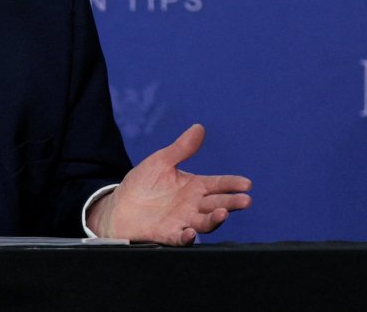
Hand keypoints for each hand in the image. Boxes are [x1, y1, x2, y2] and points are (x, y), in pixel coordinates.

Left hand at [87, 124, 250, 245]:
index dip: (232, 184)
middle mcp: (193, 206)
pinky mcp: (168, 234)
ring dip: (215, 219)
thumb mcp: (161, 162)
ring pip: (204, 222)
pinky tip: (190, 233)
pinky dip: (187, 237)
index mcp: (194, 187)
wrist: (119, 206)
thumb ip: (182, 148)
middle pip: (217, 204)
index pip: (218, 184)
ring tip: (223, 213)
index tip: (247, 184)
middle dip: (232, 202)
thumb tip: (199, 127)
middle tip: (245, 200)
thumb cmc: (143, 184)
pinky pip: (180, 238)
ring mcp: (182, 221)